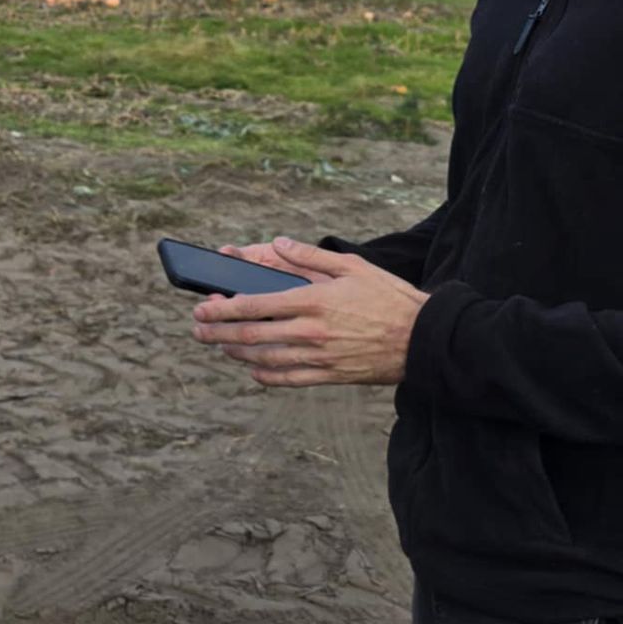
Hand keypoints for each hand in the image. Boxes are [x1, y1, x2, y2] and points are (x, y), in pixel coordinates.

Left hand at [190, 236, 428, 386]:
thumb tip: (277, 243)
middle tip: (198, 331)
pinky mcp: (330, 376)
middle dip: (218, 333)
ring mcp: (319, 358)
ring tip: (219, 347)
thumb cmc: (389, 298)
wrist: (424, 339)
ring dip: (236, 354)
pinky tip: (253, 370)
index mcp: (312, 301)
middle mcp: (310, 332)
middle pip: (251, 336)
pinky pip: (288, 380)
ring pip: (264, 360)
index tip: (203, 308)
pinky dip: (265, 377)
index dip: (222, 309)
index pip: (255, 306)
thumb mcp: (351, 266)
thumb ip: (309, 256)